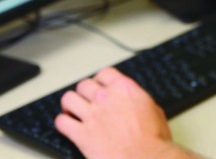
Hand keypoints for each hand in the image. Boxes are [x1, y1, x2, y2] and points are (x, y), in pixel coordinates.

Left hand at [56, 67, 193, 158]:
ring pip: (68, 99)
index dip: (100, 80)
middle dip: (84, 92)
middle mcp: (105, 98)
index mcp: (124, 89)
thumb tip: (134, 101)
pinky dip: (62, 123)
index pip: (104, 73)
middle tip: (85, 99)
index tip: (99, 85)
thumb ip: (138, 100)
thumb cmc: (154, 140)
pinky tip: (67, 126)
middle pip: (84, 85)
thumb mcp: (154, 110)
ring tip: (72, 110)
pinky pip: (61, 122)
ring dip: (70, 104)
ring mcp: (91, 116)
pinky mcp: (81, 135)